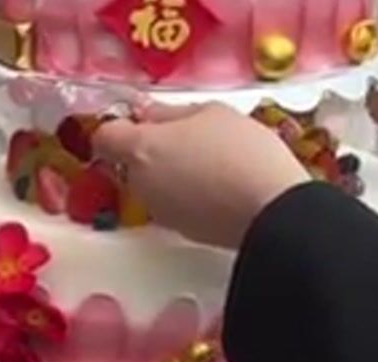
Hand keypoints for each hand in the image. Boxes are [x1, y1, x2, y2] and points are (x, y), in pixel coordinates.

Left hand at [93, 102, 308, 248]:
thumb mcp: (212, 113)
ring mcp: (162, 214)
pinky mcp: (184, 233)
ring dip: (173, 174)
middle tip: (191, 138)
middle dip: (152, 151)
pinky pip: (177, 206)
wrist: (272, 212)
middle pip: (131, 164)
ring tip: (213, 163)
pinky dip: (189, 197)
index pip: (105, 138)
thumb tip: (150, 115)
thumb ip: (172, 113)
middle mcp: (143, 186)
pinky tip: (220, 188)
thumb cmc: (242, 153)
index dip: (120, 126)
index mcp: (142, 150)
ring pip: (155, 186)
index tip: (143, 120)